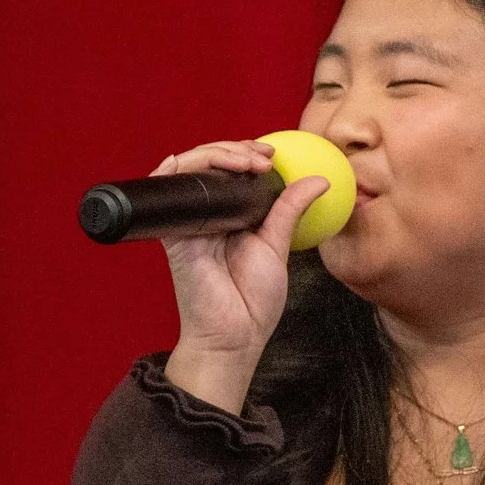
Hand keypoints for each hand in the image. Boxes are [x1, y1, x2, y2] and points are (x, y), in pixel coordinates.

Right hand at [154, 139, 325, 413]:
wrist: (235, 335)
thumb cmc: (254, 300)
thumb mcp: (277, 246)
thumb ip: (291, 209)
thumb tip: (320, 180)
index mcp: (231, 216)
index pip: (231, 171)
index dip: (247, 153)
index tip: (272, 155)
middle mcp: (207, 214)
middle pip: (209, 164)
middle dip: (234, 149)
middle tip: (263, 157)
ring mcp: (187, 220)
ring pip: (188, 169)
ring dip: (214, 154)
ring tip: (246, 162)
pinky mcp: (172, 232)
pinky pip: (165, 190)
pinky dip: (178, 169)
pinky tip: (201, 164)